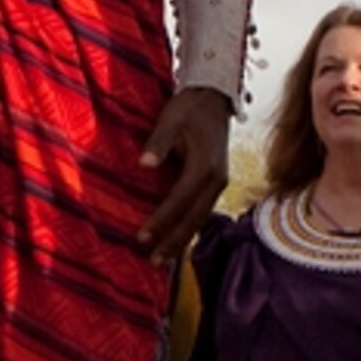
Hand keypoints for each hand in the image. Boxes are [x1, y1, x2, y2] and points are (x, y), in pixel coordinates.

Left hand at [137, 87, 232, 257]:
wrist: (214, 98)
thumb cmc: (189, 108)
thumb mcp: (171, 119)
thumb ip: (158, 142)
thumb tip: (144, 164)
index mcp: (205, 166)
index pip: (179, 200)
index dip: (161, 220)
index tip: (142, 237)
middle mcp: (216, 179)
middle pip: (194, 218)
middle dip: (173, 242)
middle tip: (153, 261)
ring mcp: (218, 183)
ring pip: (200, 219)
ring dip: (181, 239)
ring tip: (161, 259)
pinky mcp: (215, 183)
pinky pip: (201, 212)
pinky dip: (188, 228)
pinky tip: (175, 240)